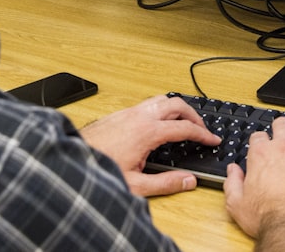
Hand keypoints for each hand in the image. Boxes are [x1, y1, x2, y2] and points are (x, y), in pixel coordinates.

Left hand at [81, 94, 219, 196]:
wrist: (72, 161)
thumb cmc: (99, 171)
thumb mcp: (136, 184)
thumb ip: (166, 183)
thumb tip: (189, 181)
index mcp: (148, 132)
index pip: (185, 129)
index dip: (203, 135)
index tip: (213, 140)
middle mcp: (139, 116)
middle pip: (176, 105)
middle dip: (194, 115)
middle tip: (202, 129)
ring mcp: (129, 112)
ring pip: (161, 99)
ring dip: (177, 108)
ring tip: (184, 121)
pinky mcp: (119, 113)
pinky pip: (147, 103)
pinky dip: (162, 108)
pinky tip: (159, 121)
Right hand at [223, 116, 284, 250]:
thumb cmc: (265, 218)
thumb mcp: (236, 203)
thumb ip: (232, 182)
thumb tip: (233, 171)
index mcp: (261, 154)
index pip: (259, 135)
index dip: (259, 142)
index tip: (261, 149)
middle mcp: (283, 149)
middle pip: (282, 123)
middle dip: (280, 128)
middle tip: (281, 137)